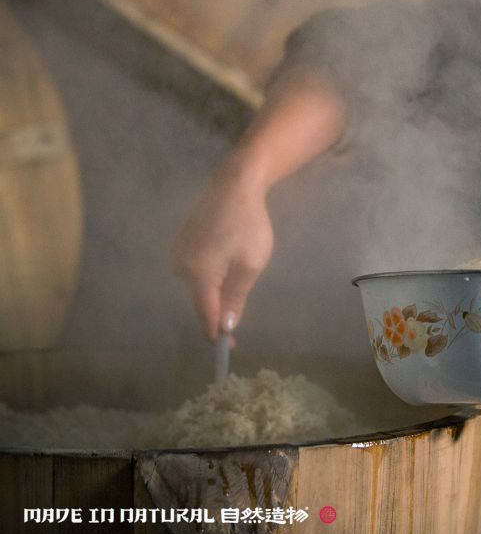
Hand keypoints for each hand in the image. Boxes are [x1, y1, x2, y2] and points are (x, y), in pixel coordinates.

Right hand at [171, 159, 273, 340]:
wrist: (234, 185)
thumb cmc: (248, 224)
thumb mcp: (251, 264)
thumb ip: (236, 297)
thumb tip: (224, 326)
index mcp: (198, 273)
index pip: (204, 313)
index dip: (215, 333)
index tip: (228, 348)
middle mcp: (180, 267)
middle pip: (201, 300)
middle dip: (218, 309)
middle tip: (240, 313)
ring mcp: (177, 254)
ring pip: (199, 286)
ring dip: (216, 289)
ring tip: (240, 268)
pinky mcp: (180, 244)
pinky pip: (197, 271)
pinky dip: (211, 274)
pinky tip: (228, 259)